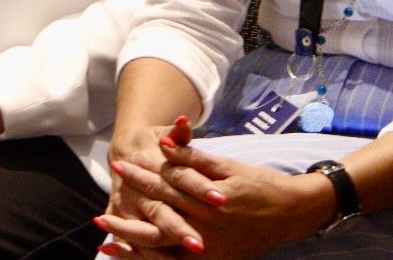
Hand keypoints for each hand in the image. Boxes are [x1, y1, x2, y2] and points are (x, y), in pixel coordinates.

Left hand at [96, 117, 333, 257]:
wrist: (293, 211)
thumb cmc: (260, 183)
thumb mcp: (227, 166)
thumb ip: (192, 158)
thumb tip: (164, 144)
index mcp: (206, 200)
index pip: (164, 188)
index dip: (140, 177)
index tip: (118, 168)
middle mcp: (205, 228)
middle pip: (158, 223)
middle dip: (127, 221)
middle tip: (99, 220)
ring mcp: (211, 249)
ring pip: (165, 252)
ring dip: (135, 251)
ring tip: (108, 247)